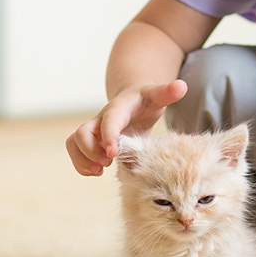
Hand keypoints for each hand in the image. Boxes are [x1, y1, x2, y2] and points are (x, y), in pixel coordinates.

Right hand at [64, 80, 187, 175]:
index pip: (109, 120)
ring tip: (100, 170)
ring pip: (73, 142)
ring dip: (82, 160)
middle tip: (108, 162)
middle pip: (82, 133)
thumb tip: (182, 86)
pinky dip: (82, 164)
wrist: (134, 100)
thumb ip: (168, 92)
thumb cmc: (146, 100)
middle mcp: (102, 118)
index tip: (113, 153)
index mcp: (119, 107)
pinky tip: (98, 171)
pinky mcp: (90, 140)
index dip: (108, 136)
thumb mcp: (158, 95)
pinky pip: (75, 151)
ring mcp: (94, 129)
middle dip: (90, 151)